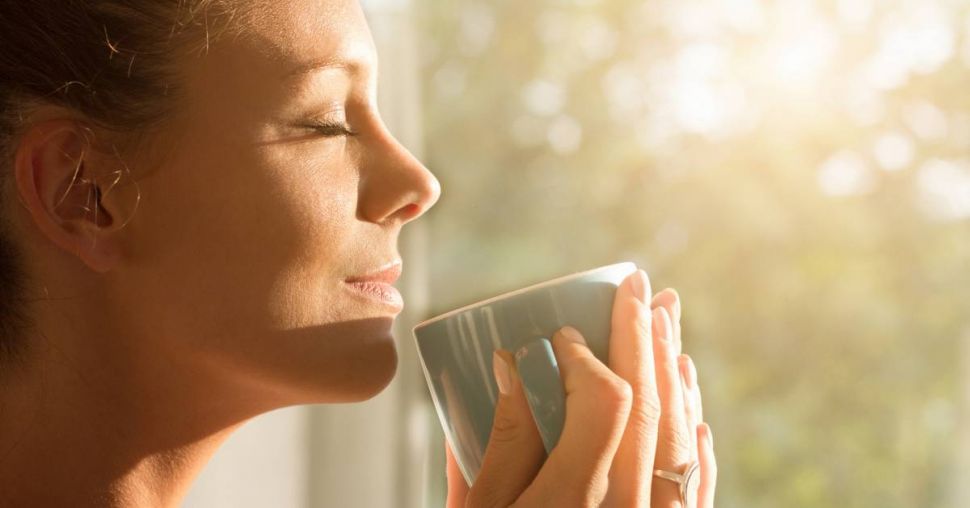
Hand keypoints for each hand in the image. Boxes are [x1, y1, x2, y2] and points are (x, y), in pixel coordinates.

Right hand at [445, 270, 716, 506]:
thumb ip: (497, 443)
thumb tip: (511, 366)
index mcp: (570, 503)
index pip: (603, 403)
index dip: (589, 355)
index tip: (566, 332)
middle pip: (652, 407)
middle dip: (646, 337)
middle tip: (643, 286)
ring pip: (683, 438)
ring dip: (677, 374)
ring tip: (670, 325)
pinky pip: (699, 483)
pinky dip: (697, 435)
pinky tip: (693, 403)